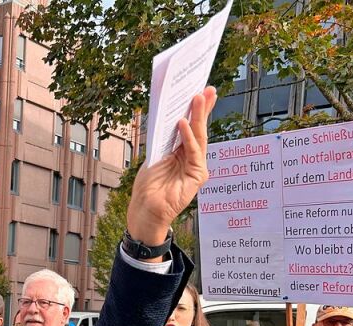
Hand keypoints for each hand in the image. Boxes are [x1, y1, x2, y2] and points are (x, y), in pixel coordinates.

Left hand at [127, 86, 217, 245]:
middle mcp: (191, 158)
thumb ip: (166, 140)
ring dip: (197, 117)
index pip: (191, 127)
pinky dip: (188, 137)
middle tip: (206, 89)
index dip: (195, 110)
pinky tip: (182, 123)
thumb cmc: (148, 187)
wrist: (146, 211)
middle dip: (202, 108)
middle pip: (199, 129)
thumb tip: (172, 117)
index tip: (198, 91)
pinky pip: (193, 152)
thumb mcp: (155, 156)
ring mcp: (196, 166)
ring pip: (199, 137)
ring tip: (197, 98)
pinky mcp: (197, 175)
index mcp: (181, 152)